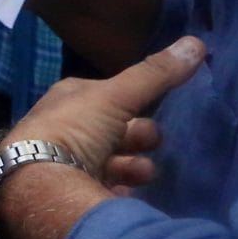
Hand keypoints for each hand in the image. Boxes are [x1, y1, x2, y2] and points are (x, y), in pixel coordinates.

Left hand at [0, 36, 206, 238]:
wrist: (41, 186)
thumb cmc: (75, 130)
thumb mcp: (117, 96)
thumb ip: (155, 74)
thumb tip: (196, 43)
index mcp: (66, 100)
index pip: (105, 96)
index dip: (130, 102)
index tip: (157, 110)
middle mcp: (60, 129)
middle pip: (109, 131)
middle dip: (135, 137)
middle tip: (153, 143)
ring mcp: (61, 164)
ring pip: (107, 162)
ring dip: (130, 167)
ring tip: (145, 173)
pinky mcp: (66, 195)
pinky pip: (98, 191)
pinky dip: (115, 191)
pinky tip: (126, 194)